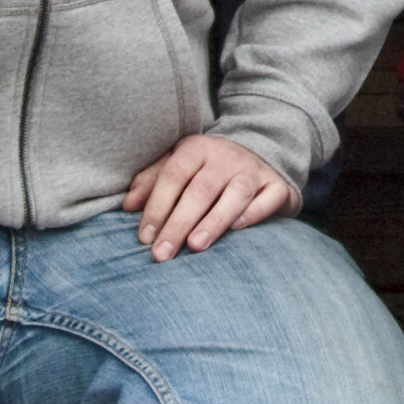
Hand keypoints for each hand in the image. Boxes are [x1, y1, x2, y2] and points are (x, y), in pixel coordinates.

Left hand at [125, 129, 296, 256]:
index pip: (173, 176)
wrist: (263, 151)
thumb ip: (152, 181)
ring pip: (234, 194)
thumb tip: (127, 206)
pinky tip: (238, 228)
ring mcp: (253, 170)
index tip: (144, 238)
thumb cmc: (209, 169)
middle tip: (162, 254)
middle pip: (200, 190)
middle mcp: (226, 157)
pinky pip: (268, 198)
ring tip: (195, 245)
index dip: (156, 206)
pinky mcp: (276, 185)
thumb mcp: (179, 164)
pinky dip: (254, 212)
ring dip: (214, 220)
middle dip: (179, 223)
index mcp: (197, 148)